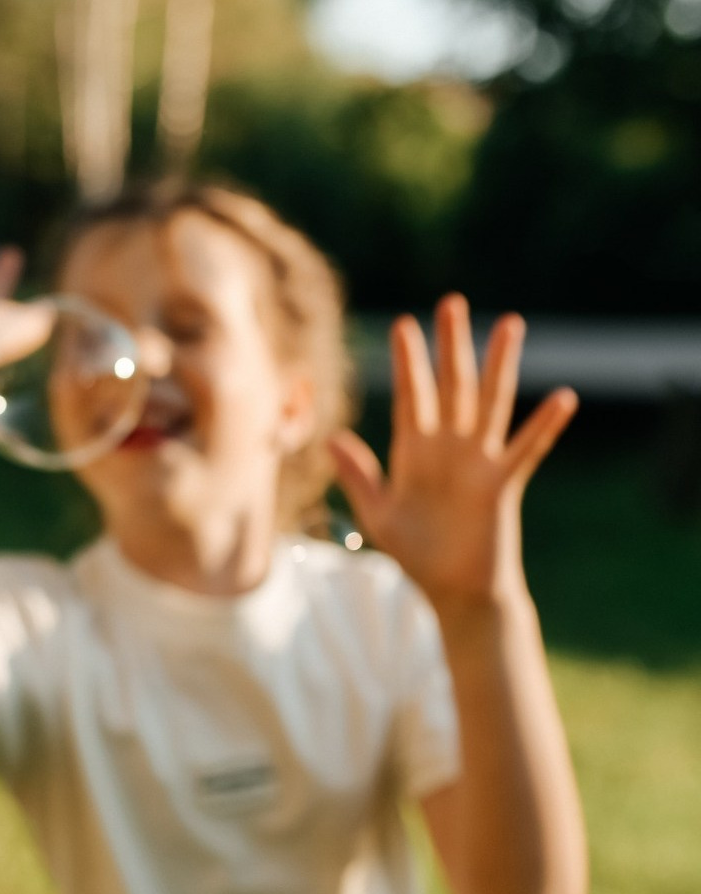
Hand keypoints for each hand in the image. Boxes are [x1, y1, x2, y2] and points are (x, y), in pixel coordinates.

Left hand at [327, 293, 577, 608]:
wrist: (451, 591)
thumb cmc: (415, 555)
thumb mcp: (377, 515)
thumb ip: (358, 476)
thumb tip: (331, 439)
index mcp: (414, 453)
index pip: (411, 397)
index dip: (409, 363)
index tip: (402, 325)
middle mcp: (448, 449)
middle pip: (451, 386)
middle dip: (450, 346)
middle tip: (450, 302)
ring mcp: (478, 463)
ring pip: (489, 403)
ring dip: (499, 366)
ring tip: (509, 325)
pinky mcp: (502, 486)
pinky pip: (526, 450)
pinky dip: (544, 426)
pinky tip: (562, 397)